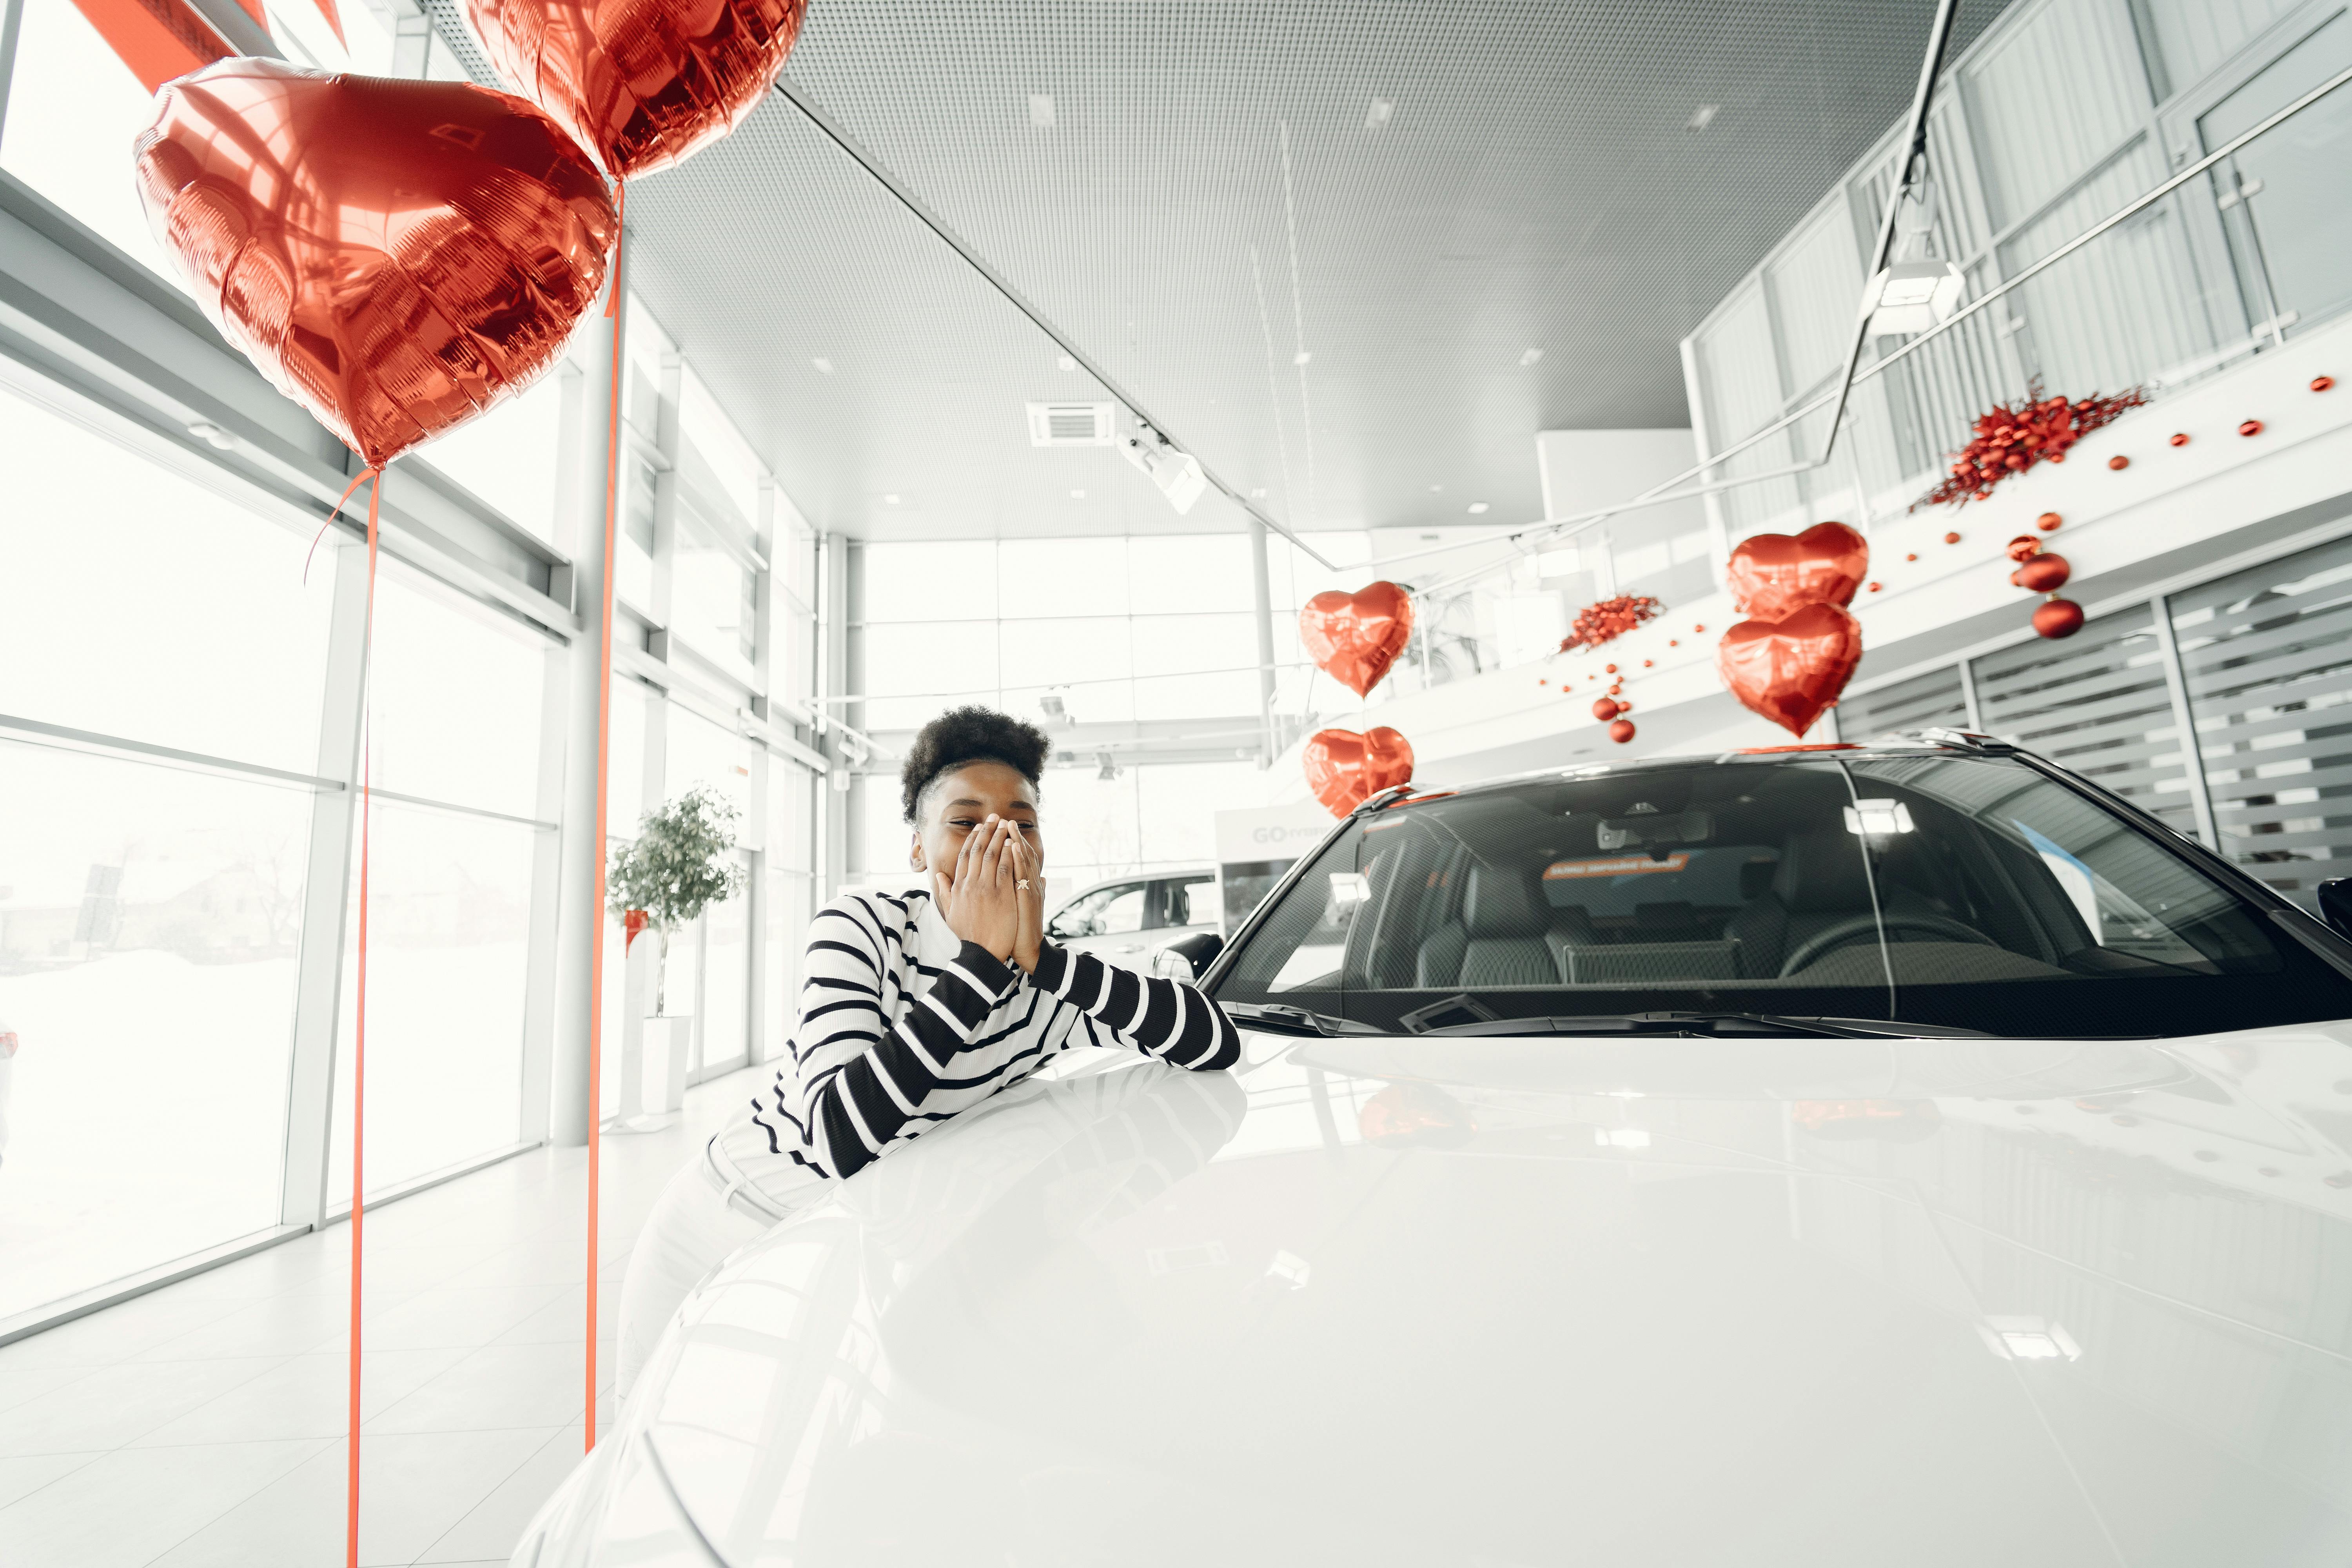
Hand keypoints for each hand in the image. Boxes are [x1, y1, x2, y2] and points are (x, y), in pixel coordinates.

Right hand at [934, 816, 1020, 961]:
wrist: (982, 952)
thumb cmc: (968, 934)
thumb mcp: (951, 913)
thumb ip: (945, 893)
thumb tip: (939, 876)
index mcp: (959, 887)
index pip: (964, 857)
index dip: (971, 840)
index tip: (978, 828)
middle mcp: (970, 884)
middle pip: (977, 851)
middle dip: (986, 831)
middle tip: (994, 817)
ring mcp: (986, 888)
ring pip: (991, 855)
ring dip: (999, 837)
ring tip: (1006, 824)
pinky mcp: (1001, 894)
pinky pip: (1005, 868)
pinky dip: (1009, 854)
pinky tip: (1013, 843)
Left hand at [1009, 831, 1043, 973]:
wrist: (1027, 950)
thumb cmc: (1020, 929)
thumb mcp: (1022, 905)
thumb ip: (1029, 889)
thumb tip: (1041, 877)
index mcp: (1026, 885)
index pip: (1018, 859)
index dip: (1011, 843)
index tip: (1001, 828)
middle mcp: (1030, 885)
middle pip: (1022, 856)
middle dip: (1013, 837)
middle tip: (1004, 820)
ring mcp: (1031, 891)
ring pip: (1024, 861)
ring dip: (1016, 842)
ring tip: (1009, 826)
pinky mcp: (1028, 900)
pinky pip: (1022, 876)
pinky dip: (1018, 860)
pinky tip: (1012, 848)